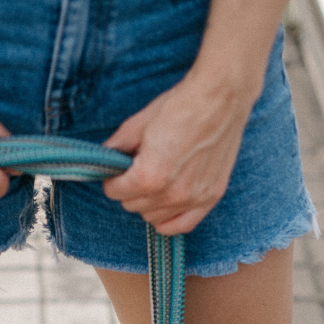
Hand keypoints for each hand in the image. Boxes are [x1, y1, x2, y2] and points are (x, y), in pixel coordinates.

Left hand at [101, 73, 258, 235]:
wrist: (220, 98)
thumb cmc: (180, 107)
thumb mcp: (139, 123)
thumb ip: (117, 146)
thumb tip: (103, 156)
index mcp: (149, 176)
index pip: (114, 192)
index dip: (112, 178)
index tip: (118, 169)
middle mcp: (171, 194)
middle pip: (132, 205)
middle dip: (129, 188)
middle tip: (138, 168)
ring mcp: (193, 198)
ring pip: (153, 216)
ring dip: (149, 202)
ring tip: (157, 179)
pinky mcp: (211, 197)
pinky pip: (181, 225)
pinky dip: (169, 218)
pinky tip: (165, 203)